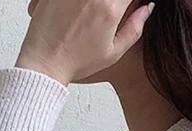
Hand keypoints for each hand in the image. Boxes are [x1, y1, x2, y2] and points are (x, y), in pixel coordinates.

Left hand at [15, 0, 154, 83]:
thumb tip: (147, 7)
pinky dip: (77, 3)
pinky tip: (79, 10)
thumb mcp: (113, 52)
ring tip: (91, 14)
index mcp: (110, 8)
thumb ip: (135, 29)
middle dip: (115, 3)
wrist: (45, 63)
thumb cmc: (76, 61)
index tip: (130, 5)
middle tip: (110, 11)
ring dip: (96, 4)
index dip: (133, 0)